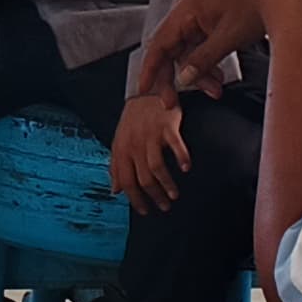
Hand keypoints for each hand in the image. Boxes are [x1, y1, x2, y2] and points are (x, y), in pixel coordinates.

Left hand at [107, 88, 194, 213]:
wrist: (146, 90)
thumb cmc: (133, 120)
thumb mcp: (120, 142)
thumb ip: (116, 167)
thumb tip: (115, 190)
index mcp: (121, 150)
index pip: (126, 181)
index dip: (135, 199)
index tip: (144, 210)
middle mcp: (134, 144)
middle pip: (143, 179)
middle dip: (154, 197)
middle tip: (164, 206)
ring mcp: (150, 135)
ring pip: (157, 168)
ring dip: (166, 185)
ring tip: (173, 195)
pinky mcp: (166, 126)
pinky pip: (175, 146)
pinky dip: (182, 159)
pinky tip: (186, 168)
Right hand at [138, 0, 263, 99]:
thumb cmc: (255, 4)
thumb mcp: (230, 36)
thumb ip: (204, 58)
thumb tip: (183, 79)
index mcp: (185, 11)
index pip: (158, 44)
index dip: (149, 69)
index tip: (143, 90)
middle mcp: (185, 12)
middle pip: (169, 51)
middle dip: (175, 78)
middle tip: (174, 103)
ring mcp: (196, 17)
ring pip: (185, 53)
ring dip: (197, 74)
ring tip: (216, 90)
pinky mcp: (208, 22)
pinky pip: (198, 48)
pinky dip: (205, 64)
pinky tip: (218, 77)